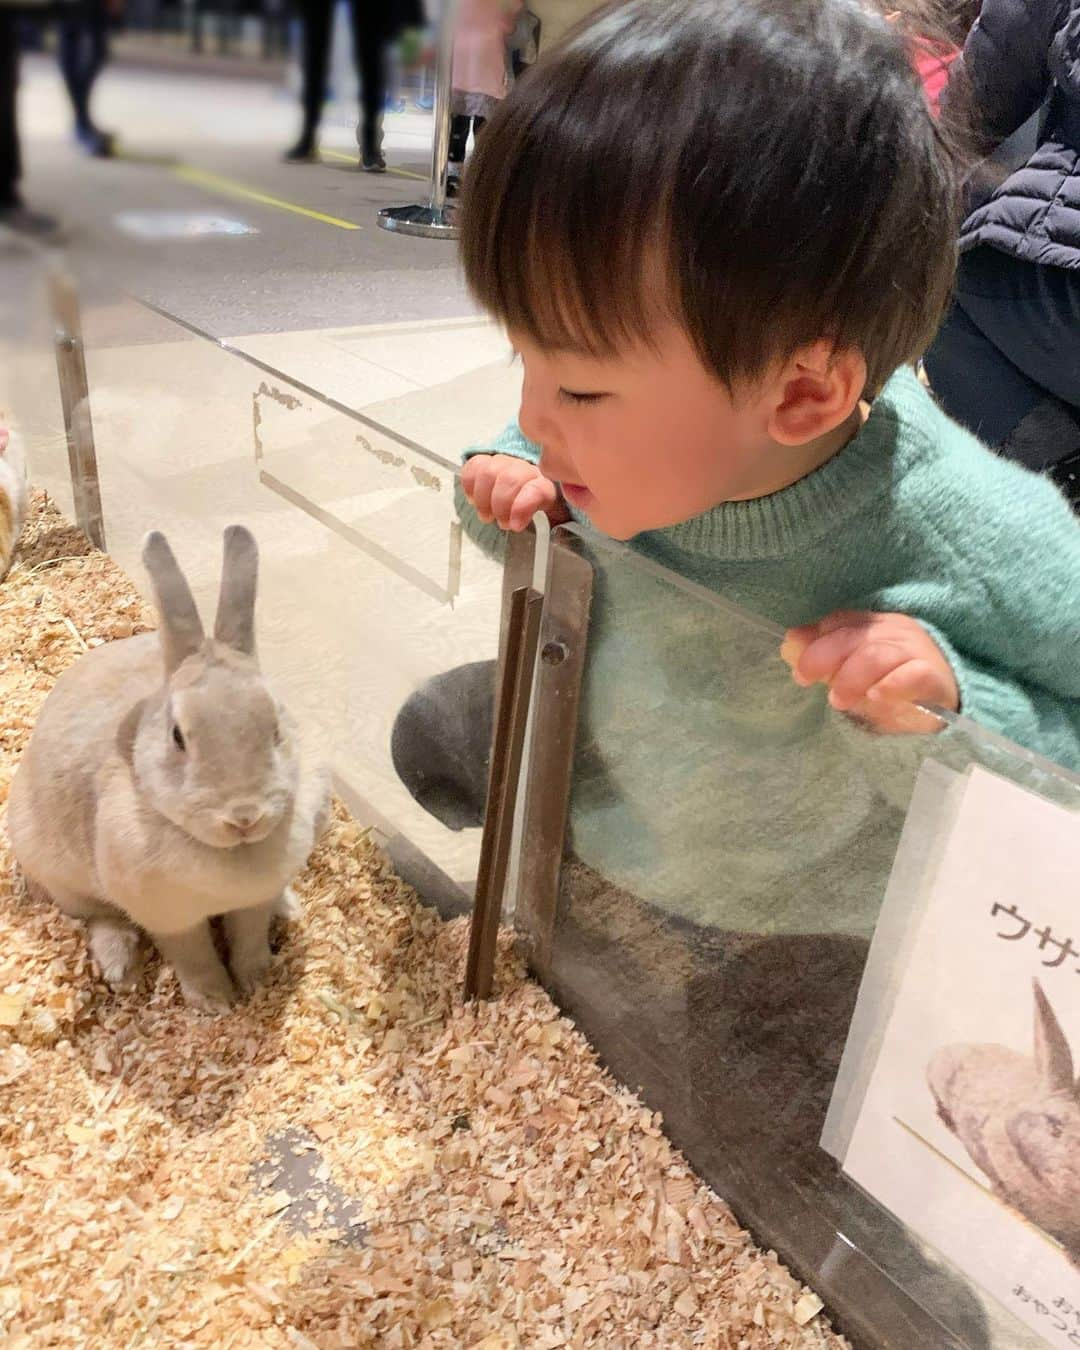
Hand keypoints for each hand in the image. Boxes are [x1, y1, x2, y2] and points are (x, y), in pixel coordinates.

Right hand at [461, 454, 570, 532]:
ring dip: (483, 499)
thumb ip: (549, 527)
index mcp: (547, 485)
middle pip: (509, 479)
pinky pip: (474, 465)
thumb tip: (536, 529)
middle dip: (500, 506)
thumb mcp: (550, 525)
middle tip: (502, 522)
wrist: (528, 499)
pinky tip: (474, 498)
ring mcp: (506, 463)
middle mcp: (526, 469)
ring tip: (487, 515)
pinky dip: (469, 484)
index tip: (515, 525)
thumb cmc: (538, 513)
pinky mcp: (486, 462)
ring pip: (488, 472)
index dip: (522, 507)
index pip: (537, 489)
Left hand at [780, 610, 958, 733]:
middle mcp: (896, 632)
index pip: (843, 621)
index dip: (816, 637)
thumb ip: (826, 656)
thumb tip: (789, 646)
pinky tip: (876, 696)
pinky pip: (913, 674)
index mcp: (876, 626)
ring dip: (851, 677)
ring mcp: (917, 652)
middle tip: (804, 678)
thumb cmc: (894, 683)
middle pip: (856, 635)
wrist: (946, 699)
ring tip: (837, 700)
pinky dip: (891, 685)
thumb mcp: (856, 669)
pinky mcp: (934, 678)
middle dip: (824, 656)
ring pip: (878, 654)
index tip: (795, 658)